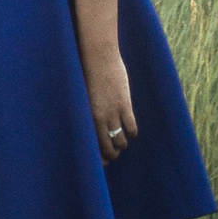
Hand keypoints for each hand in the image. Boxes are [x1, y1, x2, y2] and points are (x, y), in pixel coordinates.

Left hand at [84, 46, 137, 160]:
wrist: (99, 56)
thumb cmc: (88, 72)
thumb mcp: (85, 95)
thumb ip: (89, 110)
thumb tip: (93, 122)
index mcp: (86, 116)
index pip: (92, 144)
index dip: (98, 156)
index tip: (102, 162)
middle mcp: (99, 118)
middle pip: (107, 147)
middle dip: (111, 155)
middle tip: (114, 155)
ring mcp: (112, 112)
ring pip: (120, 140)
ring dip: (122, 145)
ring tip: (122, 144)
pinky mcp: (125, 105)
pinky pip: (131, 127)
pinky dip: (132, 133)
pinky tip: (132, 132)